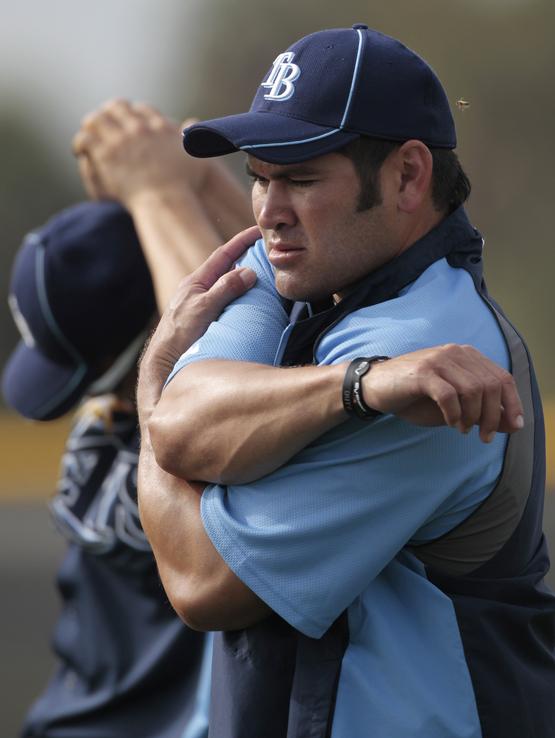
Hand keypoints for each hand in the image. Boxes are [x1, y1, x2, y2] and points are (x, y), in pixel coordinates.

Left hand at [72, 100, 209, 207]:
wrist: (166, 200)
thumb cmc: (186, 186)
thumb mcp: (200, 158)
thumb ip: (197, 138)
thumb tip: (192, 121)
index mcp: (160, 127)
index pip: (142, 110)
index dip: (133, 114)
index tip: (128, 121)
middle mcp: (139, 128)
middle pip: (118, 108)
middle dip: (109, 114)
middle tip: (103, 124)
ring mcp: (121, 140)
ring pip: (97, 119)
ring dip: (91, 125)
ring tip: (88, 135)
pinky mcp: (105, 154)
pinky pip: (85, 137)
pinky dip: (80, 142)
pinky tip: (79, 151)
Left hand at [136, 225, 259, 424]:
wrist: (164, 362)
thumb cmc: (179, 335)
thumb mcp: (204, 308)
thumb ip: (225, 289)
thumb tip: (248, 271)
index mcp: (196, 282)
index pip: (223, 255)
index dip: (241, 242)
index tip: (258, 231)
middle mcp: (198, 290)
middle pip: (225, 269)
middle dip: (245, 258)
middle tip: (265, 252)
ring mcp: (200, 305)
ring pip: (225, 286)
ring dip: (242, 279)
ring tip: (262, 276)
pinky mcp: (203, 320)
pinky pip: (225, 301)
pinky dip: (238, 297)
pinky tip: (248, 303)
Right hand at [361, 344, 523, 442]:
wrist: (375, 386)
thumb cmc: (415, 397)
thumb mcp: (454, 407)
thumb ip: (482, 412)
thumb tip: (513, 425)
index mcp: (467, 356)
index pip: (502, 378)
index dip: (512, 403)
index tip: (513, 427)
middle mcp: (455, 353)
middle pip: (491, 385)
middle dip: (492, 416)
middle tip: (483, 436)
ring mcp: (438, 360)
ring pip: (473, 390)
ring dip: (472, 416)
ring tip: (463, 430)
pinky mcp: (422, 372)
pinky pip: (449, 395)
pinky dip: (454, 414)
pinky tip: (450, 422)